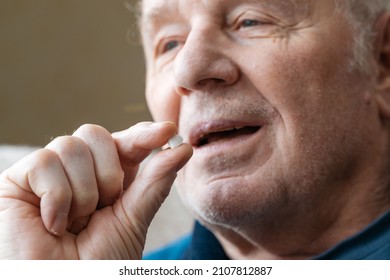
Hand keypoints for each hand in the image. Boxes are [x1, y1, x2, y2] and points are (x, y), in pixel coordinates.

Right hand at [0, 122, 191, 258]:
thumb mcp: (133, 220)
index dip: (144, 134)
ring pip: (71, 145)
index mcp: (107, 178)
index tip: (167, 131)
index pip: (125, 142)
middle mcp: (77, 171)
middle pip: (97, 135)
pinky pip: (44, 162)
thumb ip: (155, 182)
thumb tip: (182, 147)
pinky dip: (56, 198)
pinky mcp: (18, 180)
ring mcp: (48, 174)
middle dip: (109, 175)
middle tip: (102, 208)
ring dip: (83, 193)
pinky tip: (52, 224)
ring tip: (75, 224)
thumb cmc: (98, 263)